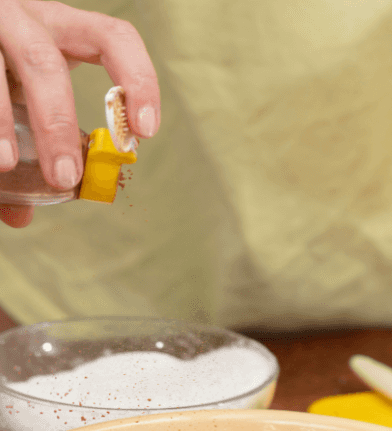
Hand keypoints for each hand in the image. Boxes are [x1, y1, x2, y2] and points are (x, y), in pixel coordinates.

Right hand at [0, 0, 159, 226]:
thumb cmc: (0, 70)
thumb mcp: (20, 96)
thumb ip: (32, 147)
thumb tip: (20, 216)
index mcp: (60, 27)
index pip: (115, 38)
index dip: (138, 80)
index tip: (145, 132)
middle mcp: (23, 15)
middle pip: (44, 63)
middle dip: (56, 123)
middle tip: (65, 178)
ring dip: (0, 120)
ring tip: (6, 164)